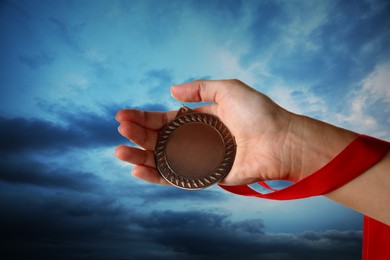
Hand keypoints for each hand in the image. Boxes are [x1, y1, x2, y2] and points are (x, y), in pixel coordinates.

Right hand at [115, 79, 355, 185]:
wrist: (281, 140)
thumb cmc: (259, 113)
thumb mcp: (229, 89)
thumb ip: (200, 89)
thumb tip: (170, 92)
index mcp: (199, 120)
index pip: (164, 120)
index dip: (144, 118)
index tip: (123, 115)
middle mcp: (196, 140)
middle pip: (159, 140)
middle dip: (137, 135)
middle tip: (121, 128)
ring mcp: (199, 160)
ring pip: (163, 160)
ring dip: (140, 157)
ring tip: (121, 151)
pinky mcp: (206, 177)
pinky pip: (177, 178)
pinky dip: (157, 176)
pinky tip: (138, 170)